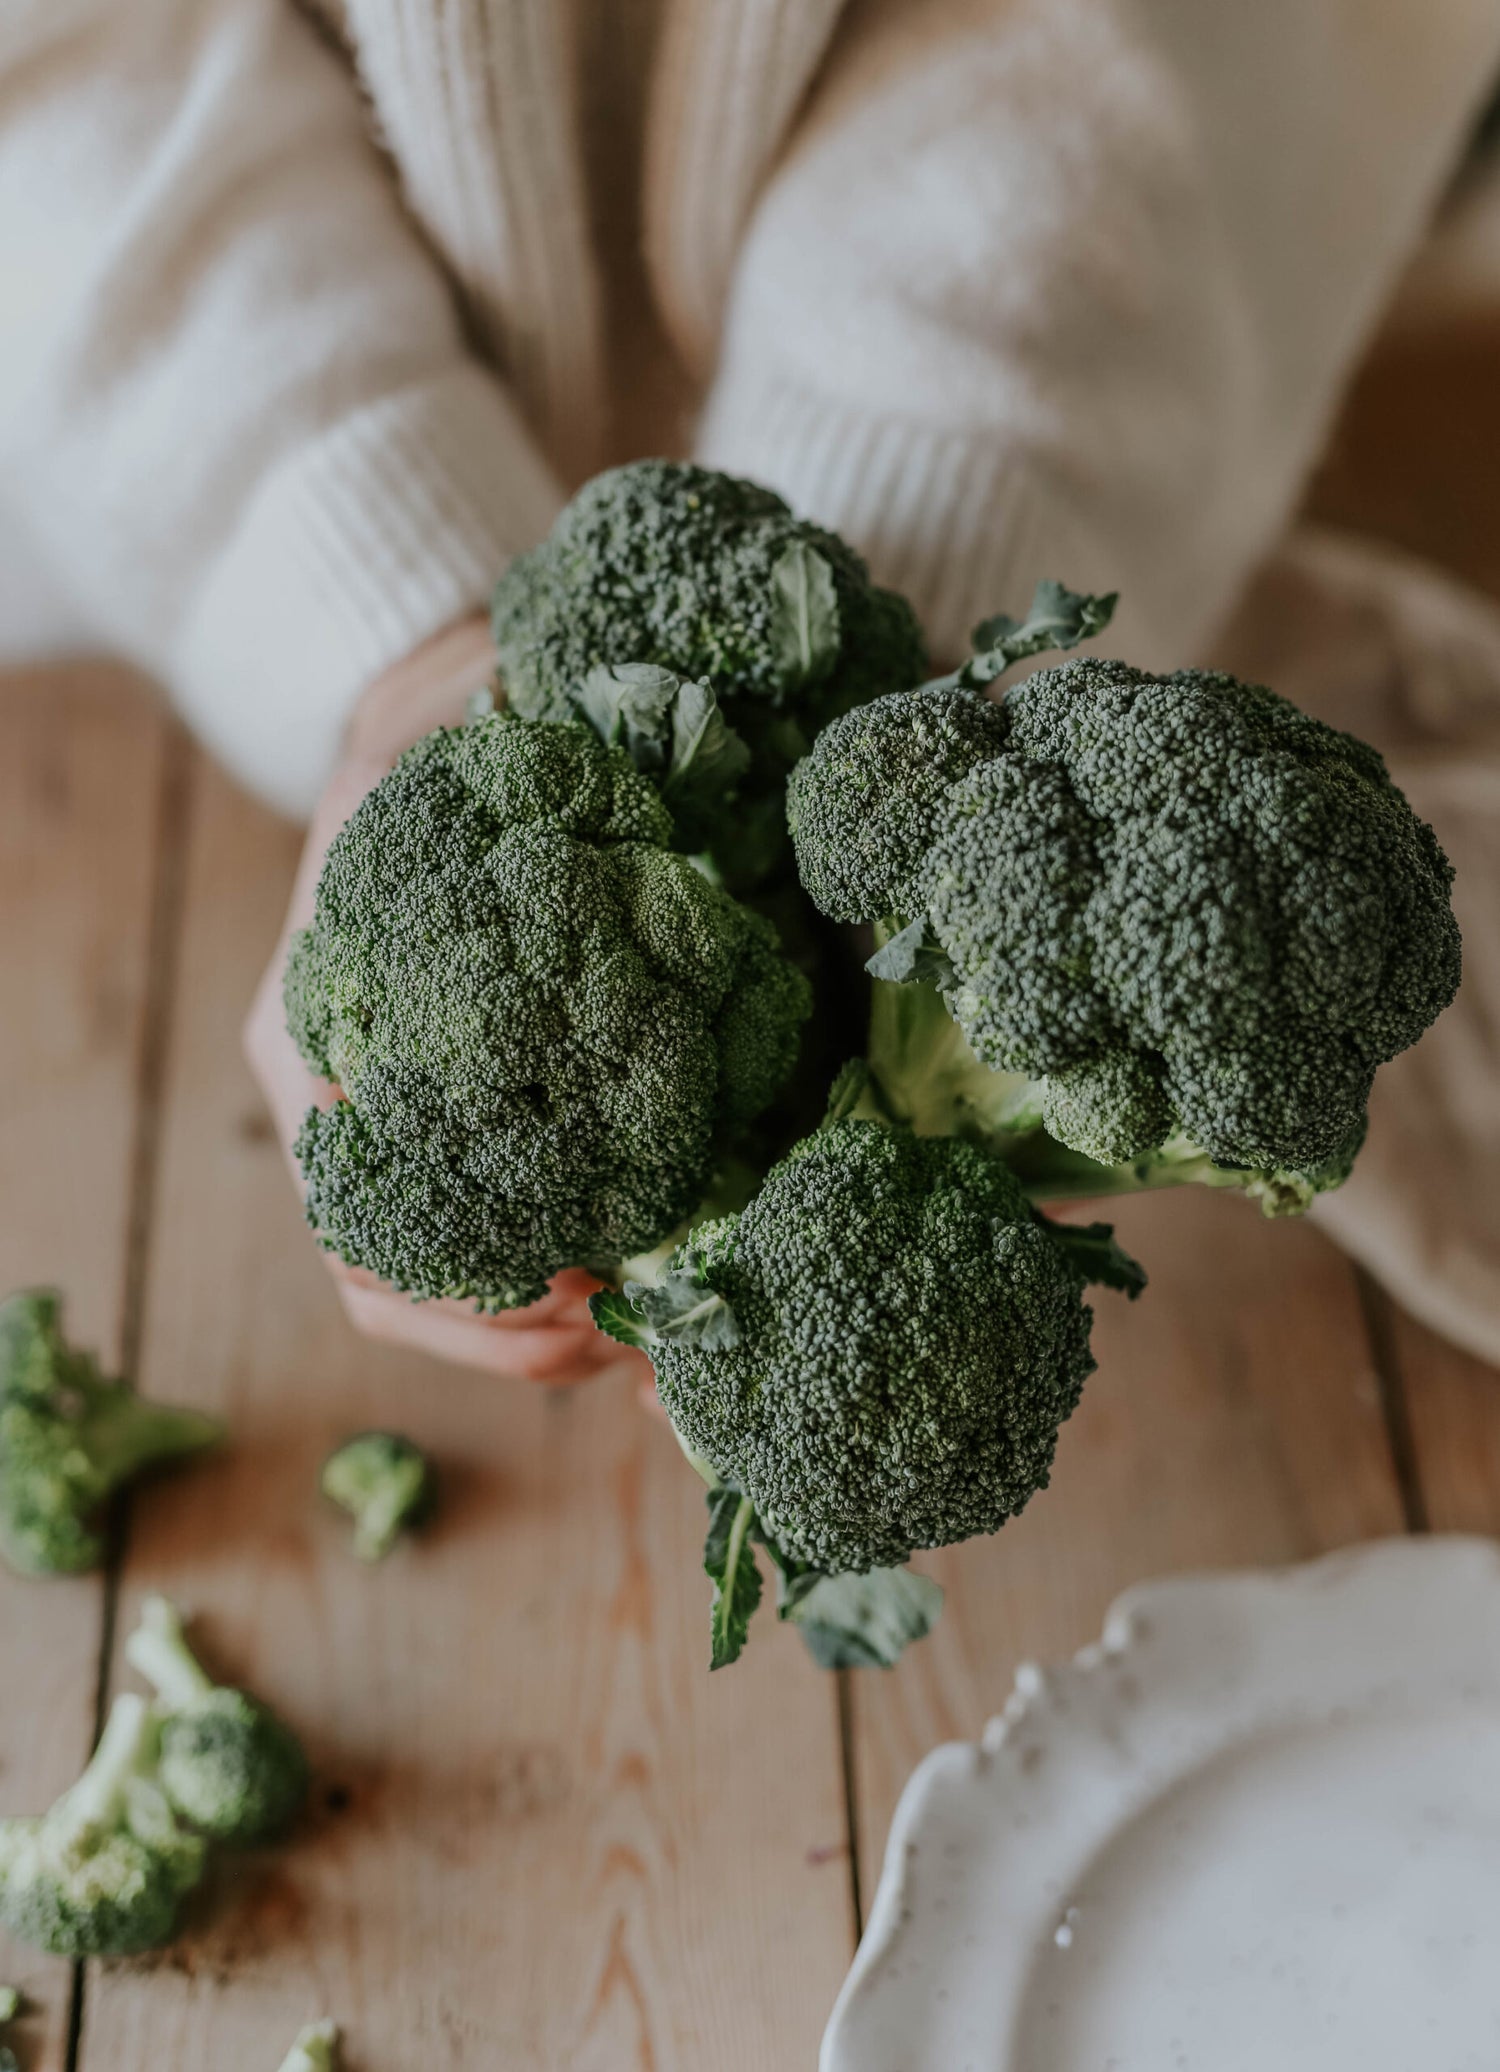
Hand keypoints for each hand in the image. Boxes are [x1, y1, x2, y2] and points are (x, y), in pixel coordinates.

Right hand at [243, 613, 637, 1383]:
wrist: (422, 729)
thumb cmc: (434, 741)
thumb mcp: (441, 746)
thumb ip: (479, 782)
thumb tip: (564, 793)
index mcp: (320, 1022)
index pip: (358, 1201)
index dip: (458, 1277)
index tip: (574, 1289)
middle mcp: (337, 1092)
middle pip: (389, 1274)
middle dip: (505, 1330)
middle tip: (621, 1335)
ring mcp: (391, 1116)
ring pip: (430, 1283)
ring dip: (528, 1330)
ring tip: (632, 1335)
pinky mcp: (459, 1119)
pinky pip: (482, 1237)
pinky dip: (547, 1284)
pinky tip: (627, 1284)